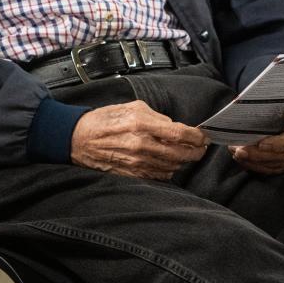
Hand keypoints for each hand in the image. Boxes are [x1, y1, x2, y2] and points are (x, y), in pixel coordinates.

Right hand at [71, 100, 207, 179]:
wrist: (79, 139)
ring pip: (174, 165)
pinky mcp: (134, 174)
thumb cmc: (104, 120)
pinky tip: (169, 162)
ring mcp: (138, 162)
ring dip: (184, 160)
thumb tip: (175, 127)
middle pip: (181, 153)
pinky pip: (161, 175)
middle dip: (196, 151)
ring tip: (186, 153)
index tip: (203, 136)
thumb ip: (157, 117)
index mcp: (142, 124)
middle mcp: (142, 145)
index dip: (197, 136)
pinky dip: (169, 169)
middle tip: (200, 147)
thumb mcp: (132, 107)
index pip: (180, 133)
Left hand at [230, 103, 283, 175]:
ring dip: (256, 161)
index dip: (280, 143)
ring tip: (237, 153)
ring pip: (281, 163)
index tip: (260, 144)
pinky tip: (245, 160)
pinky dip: (260, 165)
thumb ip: (276, 100)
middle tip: (238, 150)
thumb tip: (249, 104)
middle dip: (260, 154)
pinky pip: (278, 168)